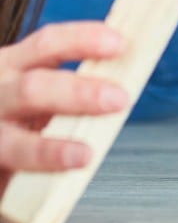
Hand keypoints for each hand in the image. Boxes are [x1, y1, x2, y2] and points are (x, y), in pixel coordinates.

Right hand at [0, 22, 127, 198]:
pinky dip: (32, 178)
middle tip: (118, 99)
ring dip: (52, 149)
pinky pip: (9, 170)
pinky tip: (55, 182)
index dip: (83, 40)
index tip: (119, 44)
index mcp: (11, 65)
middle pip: (33, 87)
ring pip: (15, 142)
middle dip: (78, 93)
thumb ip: (67, 88)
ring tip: (83, 154)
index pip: (47, 43)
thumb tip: (122, 85)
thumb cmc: (13, 119)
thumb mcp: (34, 93)